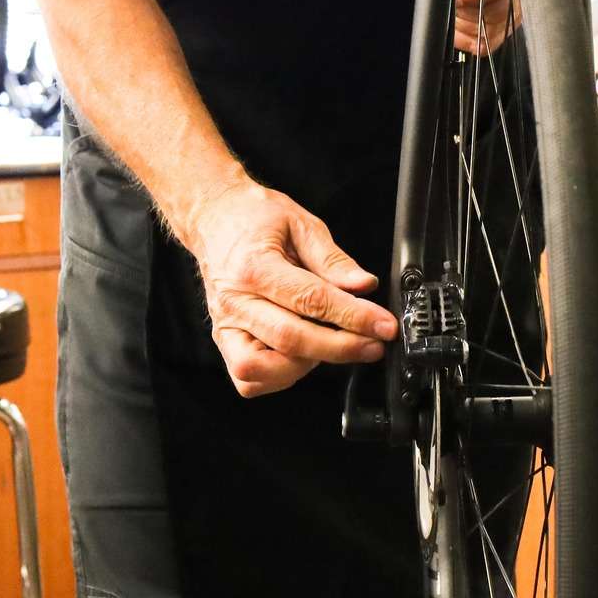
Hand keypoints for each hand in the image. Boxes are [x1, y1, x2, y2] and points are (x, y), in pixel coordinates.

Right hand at [185, 177, 398, 397]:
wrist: (213, 218)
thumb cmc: (254, 218)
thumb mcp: (300, 223)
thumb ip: (333, 259)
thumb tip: (364, 286)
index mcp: (254, 266)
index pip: (311, 300)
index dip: (354, 317)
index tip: (383, 325)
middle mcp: (235, 302)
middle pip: (291, 340)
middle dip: (341, 348)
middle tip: (374, 345)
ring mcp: (225, 326)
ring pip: (264, 369)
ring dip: (306, 365)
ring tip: (331, 344)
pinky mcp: (224, 341)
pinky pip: (249, 379)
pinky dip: (279, 375)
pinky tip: (302, 355)